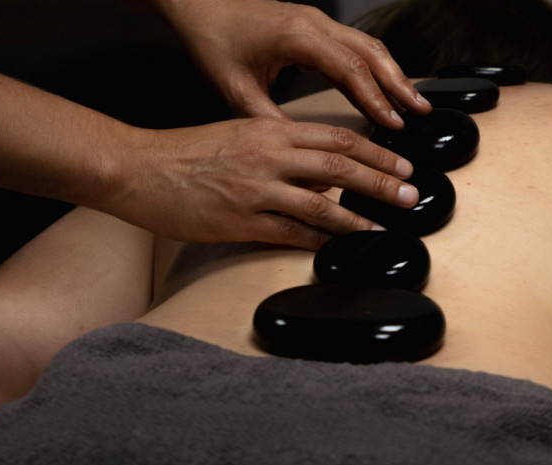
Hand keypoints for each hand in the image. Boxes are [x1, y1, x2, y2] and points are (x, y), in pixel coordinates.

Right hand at [107, 117, 418, 249]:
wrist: (140, 169)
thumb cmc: (187, 151)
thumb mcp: (241, 134)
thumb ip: (284, 147)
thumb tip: (324, 167)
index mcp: (269, 130)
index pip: (337, 138)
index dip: (376, 151)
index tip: (401, 163)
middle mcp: (268, 156)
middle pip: (339, 166)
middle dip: (382, 179)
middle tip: (410, 192)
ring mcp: (256, 190)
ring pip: (322, 202)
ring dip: (360, 216)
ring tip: (386, 225)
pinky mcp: (241, 221)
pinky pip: (292, 233)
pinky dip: (322, 241)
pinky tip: (341, 247)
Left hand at [147, 0, 430, 127]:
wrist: (200, 7)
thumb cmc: (214, 42)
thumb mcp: (236, 90)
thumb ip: (270, 120)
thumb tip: (301, 151)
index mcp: (297, 37)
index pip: (349, 68)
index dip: (374, 98)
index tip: (392, 122)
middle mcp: (314, 23)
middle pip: (370, 52)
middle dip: (398, 84)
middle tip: (420, 112)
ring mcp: (317, 21)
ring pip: (368, 46)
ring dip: (392, 73)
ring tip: (413, 101)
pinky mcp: (315, 25)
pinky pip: (355, 45)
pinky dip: (375, 66)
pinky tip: (384, 85)